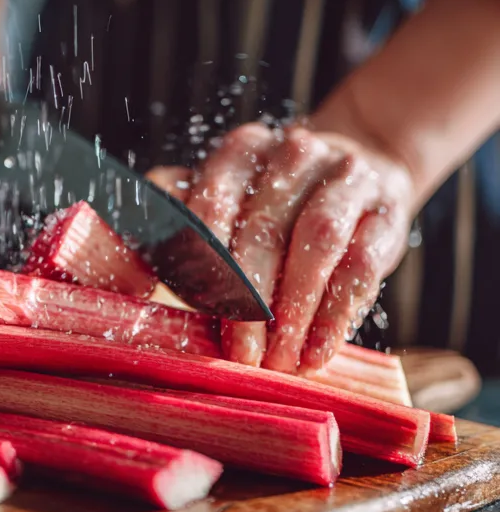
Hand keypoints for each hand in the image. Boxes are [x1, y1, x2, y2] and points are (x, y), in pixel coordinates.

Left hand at [148, 123, 414, 372]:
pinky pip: (362, 265)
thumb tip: (125, 263)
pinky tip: (317, 351)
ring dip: (295, 309)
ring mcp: (345, 176)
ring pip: (317, 242)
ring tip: (279, 361)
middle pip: (262, 229)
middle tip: (240, 354)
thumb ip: (180, 220)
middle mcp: (292, 152)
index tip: (195, 311)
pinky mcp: (387, 210)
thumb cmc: (274, 203)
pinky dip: (337, 315)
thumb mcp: (229, 198)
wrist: (364, 169)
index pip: (211, 202)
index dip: (202, 261)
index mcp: (240, 150)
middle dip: (248, 300)